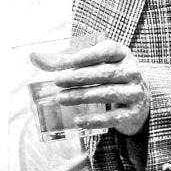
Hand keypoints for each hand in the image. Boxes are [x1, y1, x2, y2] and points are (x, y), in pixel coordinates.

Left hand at [29, 37, 148, 134]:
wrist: (138, 101)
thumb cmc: (108, 77)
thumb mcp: (93, 64)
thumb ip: (64, 60)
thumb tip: (33, 57)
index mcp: (122, 54)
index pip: (108, 50)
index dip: (88, 55)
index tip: (68, 62)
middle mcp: (132, 72)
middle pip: (105, 73)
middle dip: (80, 77)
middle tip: (57, 80)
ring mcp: (134, 93)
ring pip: (108, 94)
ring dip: (82, 96)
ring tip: (61, 99)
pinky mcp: (131, 113)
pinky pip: (113, 117)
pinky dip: (95, 120)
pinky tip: (78, 120)